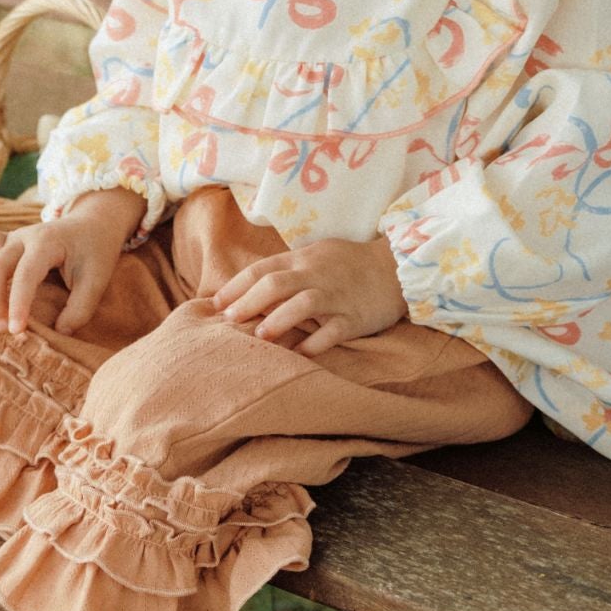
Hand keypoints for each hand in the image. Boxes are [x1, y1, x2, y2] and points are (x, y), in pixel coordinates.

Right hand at [0, 187, 144, 336]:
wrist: (92, 224)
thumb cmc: (95, 252)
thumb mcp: (97, 279)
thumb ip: (80, 308)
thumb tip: (58, 332)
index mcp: (46, 242)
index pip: (25, 274)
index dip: (18, 303)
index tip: (17, 331)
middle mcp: (22, 237)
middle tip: (3, 329)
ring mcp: (9, 238)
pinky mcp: (2, 245)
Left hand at [208, 233, 406, 355]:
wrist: (395, 267)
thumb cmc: (348, 263)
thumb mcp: (315, 255)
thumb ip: (286, 269)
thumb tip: (247, 288)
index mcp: (302, 259)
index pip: (261, 269)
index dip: (235, 286)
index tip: (215, 304)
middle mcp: (316, 275)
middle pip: (276, 284)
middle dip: (248, 303)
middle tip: (229, 321)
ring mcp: (336, 297)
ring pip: (303, 304)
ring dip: (278, 320)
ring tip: (260, 337)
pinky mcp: (354, 318)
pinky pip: (332, 331)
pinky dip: (314, 344)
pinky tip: (297, 355)